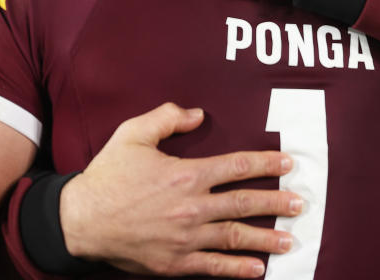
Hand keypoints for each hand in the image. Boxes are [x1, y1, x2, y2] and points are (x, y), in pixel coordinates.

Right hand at [60, 102, 302, 277]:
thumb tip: (198, 114)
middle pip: (244, 202)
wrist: (79, 220)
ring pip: (235, 236)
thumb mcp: (133, 134)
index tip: (287, 164)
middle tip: (299, 203)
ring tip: (290, 238)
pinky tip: (259, 270)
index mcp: (186, 174)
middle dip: (276, 202)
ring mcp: (185, 238)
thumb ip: (167, 118)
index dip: (266, 164)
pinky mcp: (175, 263)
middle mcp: (192, 207)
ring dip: (266, 237)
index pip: (237, 166)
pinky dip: (238, 269)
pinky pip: (213, 267)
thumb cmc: (107, 175)